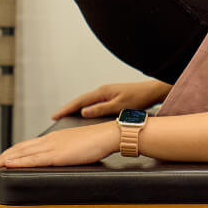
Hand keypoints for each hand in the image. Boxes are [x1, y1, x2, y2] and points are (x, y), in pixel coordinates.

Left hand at [0, 122, 116, 169]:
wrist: (107, 135)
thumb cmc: (96, 141)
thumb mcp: (75, 145)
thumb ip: (64, 151)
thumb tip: (58, 158)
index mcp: (54, 138)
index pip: (27, 145)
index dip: (12, 152)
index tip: (2, 158)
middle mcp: (49, 140)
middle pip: (20, 148)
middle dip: (3, 157)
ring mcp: (52, 147)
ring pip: (22, 153)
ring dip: (5, 159)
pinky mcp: (57, 154)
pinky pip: (32, 159)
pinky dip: (18, 162)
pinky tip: (9, 164)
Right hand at [51, 80, 170, 119]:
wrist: (151, 92)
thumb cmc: (138, 98)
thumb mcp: (119, 106)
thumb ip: (101, 109)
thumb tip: (83, 112)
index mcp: (102, 92)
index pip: (80, 101)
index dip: (67, 108)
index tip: (55, 115)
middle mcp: (102, 91)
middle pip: (80, 101)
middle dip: (67, 108)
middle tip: (56, 116)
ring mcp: (106, 93)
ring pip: (86, 102)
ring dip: (75, 108)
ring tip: (65, 116)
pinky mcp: (111, 97)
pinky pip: (93, 103)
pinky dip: (85, 108)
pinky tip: (84, 114)